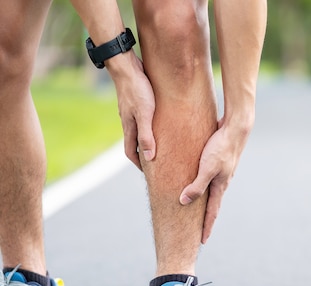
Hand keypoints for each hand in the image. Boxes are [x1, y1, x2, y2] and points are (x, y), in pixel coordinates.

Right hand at [109, 54, 155, 169]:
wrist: (126, 66)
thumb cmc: (137, 89)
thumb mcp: (145, 114)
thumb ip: (146, 135)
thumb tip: (149, 158)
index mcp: (129, 127)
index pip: (131, 152)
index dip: (139, 164)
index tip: (150, 172)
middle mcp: (128, 121)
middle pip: (134, 143)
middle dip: (144, 154)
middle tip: (158, 162)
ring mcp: (131, 111)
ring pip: (138, 130)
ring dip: (147, 139)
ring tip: (161, 145)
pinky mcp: (136, 101)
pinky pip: (142, 119)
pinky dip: (149, 126)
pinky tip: (160, 123)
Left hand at [179, 119, 248, 243]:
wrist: (236, 128)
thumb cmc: (221, 147)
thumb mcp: (207, 168)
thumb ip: (197, 186)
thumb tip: (184, 202)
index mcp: (220, 186)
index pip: (212, 212)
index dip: (206, 228)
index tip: (202, 242)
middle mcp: (221, 182)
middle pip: (212, 205)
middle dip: (205, 219)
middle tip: (198, 232)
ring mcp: (220, 173)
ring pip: (210, 192)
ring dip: (203, 203)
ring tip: (194, 211)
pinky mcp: (217, 161)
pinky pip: (207, 179)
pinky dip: (202, 187)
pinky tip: (196, 183)